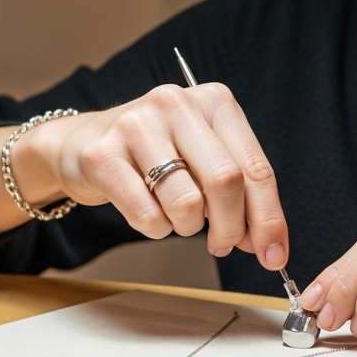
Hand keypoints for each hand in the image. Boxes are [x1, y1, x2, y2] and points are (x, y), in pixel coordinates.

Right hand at [6, 83, 287, 265]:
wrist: (81, 142)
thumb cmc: (155, 153)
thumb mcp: (204, 158)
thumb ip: (239, 193)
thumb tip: (266, 243)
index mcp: (214, 101)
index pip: (256, 167)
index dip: (269, 218)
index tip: (274, 254)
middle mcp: (177, 103)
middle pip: (226, 183)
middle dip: (231, 228)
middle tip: (223, 245)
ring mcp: (137, 124)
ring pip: (187, 202)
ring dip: (187, 227)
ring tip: (178, 217)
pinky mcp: (103, 154)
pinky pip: (147, 215)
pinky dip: (155, 229)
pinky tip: (149, 213)